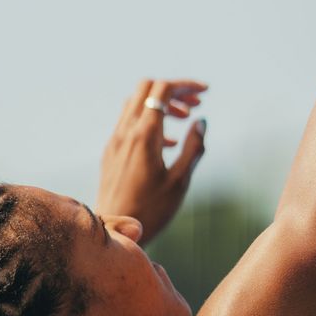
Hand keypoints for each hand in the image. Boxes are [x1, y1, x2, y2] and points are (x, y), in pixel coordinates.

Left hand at [96, 78, 206, 242]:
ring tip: (184, 120)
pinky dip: (149, 120)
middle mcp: (125, 132)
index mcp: (144, 135)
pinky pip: (129, 122)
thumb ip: (193, 147)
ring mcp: (115, 141)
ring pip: (136, 103)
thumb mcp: (180, 180)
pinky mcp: (110, 152)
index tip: (205, 93)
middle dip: (173, 90)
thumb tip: (201, 121)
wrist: (115, 229)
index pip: (162, 90)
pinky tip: (167, 143)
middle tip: (194, 105)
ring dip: (160, 104)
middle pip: (147, 88)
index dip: (185, 85)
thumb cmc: (151, 210)